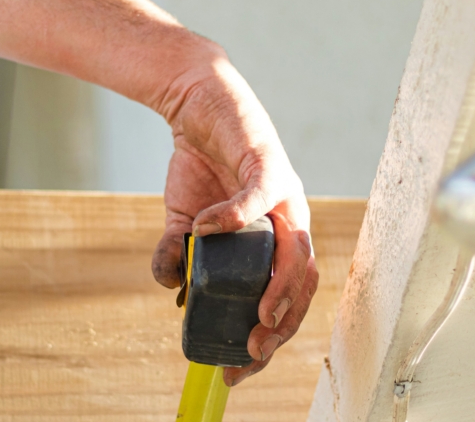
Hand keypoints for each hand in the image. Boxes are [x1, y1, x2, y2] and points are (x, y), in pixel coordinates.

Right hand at [0, 0, 314, 386]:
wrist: (195, 105)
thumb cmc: (201, 164)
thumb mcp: (183, 219)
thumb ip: (180, 254)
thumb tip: (171, 289)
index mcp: (276, 241)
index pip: (286, 298)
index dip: (269, 338)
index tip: (241, 369)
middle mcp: (289, 221)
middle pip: (303, 283)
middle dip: (282, 324)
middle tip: (254, 350)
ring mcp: (282, 194)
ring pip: (298, 249)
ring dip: (280, 286)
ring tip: (256, 314)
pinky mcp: (266, 162)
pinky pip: (260, 194)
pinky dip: (236, 216)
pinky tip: (208, 232)